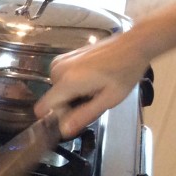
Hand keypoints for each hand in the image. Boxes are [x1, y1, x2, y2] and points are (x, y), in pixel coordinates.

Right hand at [34, 31, 150, 137]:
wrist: (133, 44)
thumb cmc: (125, 72)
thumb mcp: (109, 99)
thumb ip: (84, 116)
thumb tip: (64, 131)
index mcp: (67, 82)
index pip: (42, 108)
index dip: (56, 118)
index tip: (76, 115)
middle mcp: (57, 70)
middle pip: (51, 101)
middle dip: (68, 106)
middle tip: (92, 100)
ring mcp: (59, 62)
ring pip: (56, 91)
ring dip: (71, 95)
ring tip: (93, 89)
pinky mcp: (64, 57)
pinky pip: (60, 80)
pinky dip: (72, 84)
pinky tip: (90, 79)